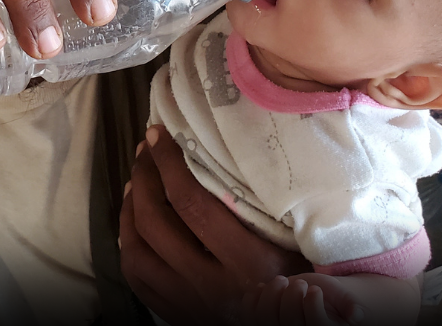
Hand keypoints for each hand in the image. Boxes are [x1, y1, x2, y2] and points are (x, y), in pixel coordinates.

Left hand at [119, 125, 311, 324]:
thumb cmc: (311, 290)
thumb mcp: (308, 250)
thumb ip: (289, 214)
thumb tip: (274, 159)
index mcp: (249, 264)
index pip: (192, 204)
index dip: (169, 163)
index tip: (160, 134)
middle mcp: (212, 286)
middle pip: (156, 223)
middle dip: (145, 177)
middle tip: (146, 148)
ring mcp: (190, 304)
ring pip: (137, 252)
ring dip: (130, 209)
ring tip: (137, 179)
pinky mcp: (179, 316)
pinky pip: (138, 279)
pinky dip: (129, 245)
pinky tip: (134, 222)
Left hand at [245, 275, 361, 325]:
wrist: (308, 296)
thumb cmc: (328, 298)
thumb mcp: (342, 298)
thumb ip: (349, 304)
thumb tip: (358, 316)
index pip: (316, 325)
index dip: (312, 307)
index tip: (314, 290)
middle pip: (289, 322)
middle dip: (292, 297)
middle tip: (300, 282)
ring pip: (267, 318)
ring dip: (273, 293)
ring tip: (283, 280)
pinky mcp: (260, 323)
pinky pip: (250, 314)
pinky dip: (254, 296)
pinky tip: (264, 287)